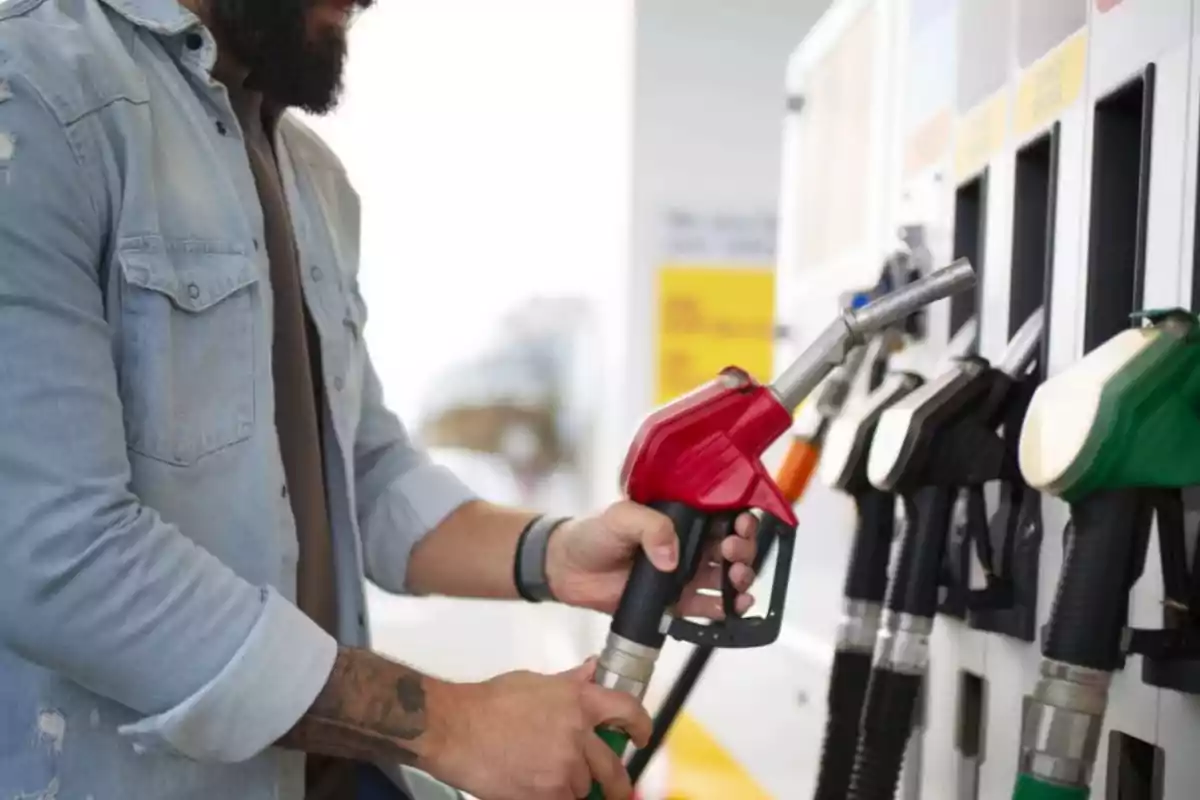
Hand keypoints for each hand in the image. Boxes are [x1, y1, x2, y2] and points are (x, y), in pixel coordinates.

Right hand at [422, 659, 649, 799]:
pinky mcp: (548, 792)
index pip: (627, 711)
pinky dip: (557, 799)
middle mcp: (578, 733)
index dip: (641, 726)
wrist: (456, 728)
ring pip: (586, 788)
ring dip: (575, 788)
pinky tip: (541, 791)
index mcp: (578, 700)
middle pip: (614, 767)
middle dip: (617, 782)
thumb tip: (592, 670)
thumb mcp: (535, 682)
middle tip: (615, 788)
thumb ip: (570, 682)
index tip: (641, 737)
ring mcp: (565, 765)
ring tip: (550, 779)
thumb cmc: (488, 704)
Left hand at [544, 501, 757, 616]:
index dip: (741, 518)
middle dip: (744, 550)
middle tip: (732, 553)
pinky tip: (737, 607)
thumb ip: (649, 527)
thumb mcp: (620, 517)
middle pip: (732, 547)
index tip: (743, 524)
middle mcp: (690, 545)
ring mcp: (686, 576)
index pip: (722, 515)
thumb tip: (672, 558)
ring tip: (736, 580)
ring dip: (742, 579)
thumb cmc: (594, 534)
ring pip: (728, 577)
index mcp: (681, 518)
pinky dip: (729, 609)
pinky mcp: (678, 604)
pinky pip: (710, 608)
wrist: (568, 570)